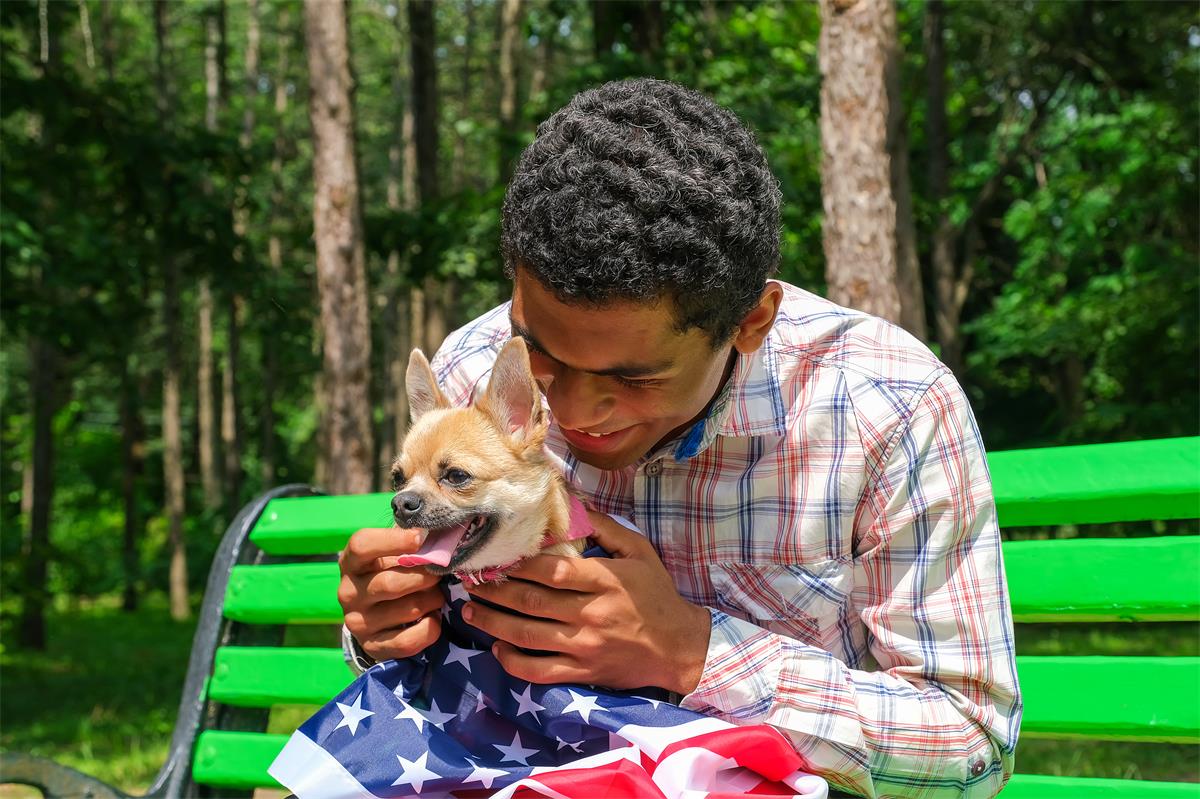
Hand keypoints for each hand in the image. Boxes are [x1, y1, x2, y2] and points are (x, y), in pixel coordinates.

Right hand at [337, 527, 443, 661]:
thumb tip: (436, 537)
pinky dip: (430, 628)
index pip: (362, 545)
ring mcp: (358, 622)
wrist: (374, 617)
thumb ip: (408, 546)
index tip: (420, 538)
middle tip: (439, 574)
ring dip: (432, 600)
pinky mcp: (373, 646)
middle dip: (424, 577)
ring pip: (408, 609)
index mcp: (351, 563)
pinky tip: (432, 618)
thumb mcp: (390, 556)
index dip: (394, 540)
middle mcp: (348, 593)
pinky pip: (410, 640)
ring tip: (436, 595)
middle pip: (390, 583)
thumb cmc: (388, 574)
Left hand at [461, 511, 711, 694]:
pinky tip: (496, 647)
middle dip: (494, 589)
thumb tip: (573, 505)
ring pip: (527, 635)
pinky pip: (538, 671)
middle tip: (471, 579)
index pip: (552, 570)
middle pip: (530, 601)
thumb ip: (606, 528)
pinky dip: (512, 661)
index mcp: (604, 581)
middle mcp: (591, 614)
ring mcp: (584, 646)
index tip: (496, 555)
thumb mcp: (640, 552)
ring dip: (492, 621)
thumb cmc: (657, 596)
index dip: (518, 563)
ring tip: (470, 610)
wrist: (678, 648)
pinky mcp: (582, 673)